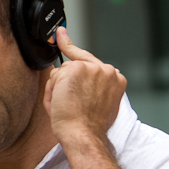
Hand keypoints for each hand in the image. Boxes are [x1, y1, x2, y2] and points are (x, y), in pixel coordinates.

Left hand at [44, 27, 126, 144]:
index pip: (92, 60)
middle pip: (74, 66)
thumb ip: (91, 87)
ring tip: (67, 107)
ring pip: (63, 72)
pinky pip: (55, 76)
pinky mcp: (77, 68)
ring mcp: (93, 68)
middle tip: (68, 103)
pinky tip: (62, 102)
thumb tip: (67, 73)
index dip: (72, 48)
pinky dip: (52, 90)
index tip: (60, 34)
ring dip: (58, 89)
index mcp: (116, 80)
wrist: (83, 134)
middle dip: (64, 82)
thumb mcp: (96, 104)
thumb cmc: (87, 126)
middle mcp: (108, 70)